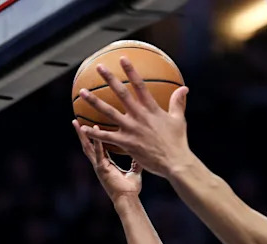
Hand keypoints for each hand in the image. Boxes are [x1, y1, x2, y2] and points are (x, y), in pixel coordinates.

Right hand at [73, 119, 141, 203]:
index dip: (93, 137)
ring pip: (88, 146)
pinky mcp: (102, 168)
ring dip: (82, 134)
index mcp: (105, 164)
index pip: (97, 147)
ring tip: (76, 122)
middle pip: (87, 145)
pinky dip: (97, 140)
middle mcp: (99, 164)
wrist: (127, 199)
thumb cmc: (130, 189)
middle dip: (81, 133)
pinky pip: (99, 152)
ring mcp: (99, 165)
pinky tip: (96, 129)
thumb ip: (136, 162)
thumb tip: (141, 153)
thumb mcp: (134, 172)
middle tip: (75, 121)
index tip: (90, 127)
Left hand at [77, 58, 192, 178]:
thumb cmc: (177, 142)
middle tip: (99, 67)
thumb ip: (178, 102)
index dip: (130, 71)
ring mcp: (131, 129)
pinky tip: (83, 128)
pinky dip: (94, 133)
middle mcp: (139, 116)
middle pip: (121, 94)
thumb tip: (184, 88)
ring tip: (82, 92)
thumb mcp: (179, 119)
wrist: (175, 162)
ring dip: (94, 102)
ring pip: (109, 112)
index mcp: (152, 109)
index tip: (122, 58)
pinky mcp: (126, 143)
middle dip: (110, 79)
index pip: (139, 85)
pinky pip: (107, 137)